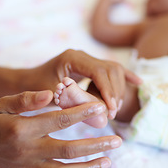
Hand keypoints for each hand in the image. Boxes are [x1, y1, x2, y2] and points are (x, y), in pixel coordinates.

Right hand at [0, 91, 121, 167]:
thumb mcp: (3, 103)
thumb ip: (27, 99)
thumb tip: (51, 94)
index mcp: (23, 129)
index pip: (60, 120)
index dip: (82, 113)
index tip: (100, 108)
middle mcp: (29, 151)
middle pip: (69, 149)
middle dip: (95, 145)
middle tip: (117, 141)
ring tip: (108, 162)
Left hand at [19, 50, 141, 118]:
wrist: (30, 80)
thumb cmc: (37, 86)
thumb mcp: (51, 93)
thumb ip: (70, 99)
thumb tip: (94, 109)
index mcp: (73, 58)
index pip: (99, 71)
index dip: (108, 90)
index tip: (111, 108)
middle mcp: (83, 55)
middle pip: (111, 69)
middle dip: (115, 92)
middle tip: (113, 112)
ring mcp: (88, 60)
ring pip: (114, 70)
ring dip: (119, 89)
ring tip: (115, 109)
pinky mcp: (90, 67)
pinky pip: (112, 71)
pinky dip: (125, 77)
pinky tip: (138, 83)